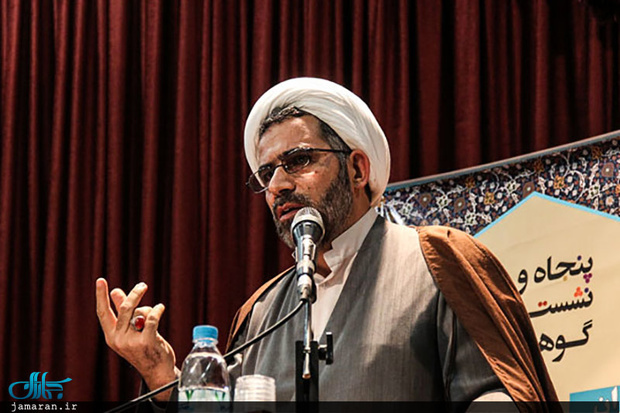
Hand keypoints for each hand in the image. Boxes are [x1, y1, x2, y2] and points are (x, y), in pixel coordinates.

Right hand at [95, 278, 176, 399]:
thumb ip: (121, 312)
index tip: (100, 280)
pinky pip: (152, 318)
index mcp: (111, 336)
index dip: (101, 296)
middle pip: (125, 308)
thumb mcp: (129, 331)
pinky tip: (160, 308)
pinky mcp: (147, 342)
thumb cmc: (143, 348)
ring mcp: (132, 342)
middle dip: (135, 293)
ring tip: (155, 311)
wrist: (157, 371)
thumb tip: (115, 291)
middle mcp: (118, 339)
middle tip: (142, 286)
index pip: (103, 313)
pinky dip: (157, 309)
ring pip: (139, 312)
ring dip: (149, 308)